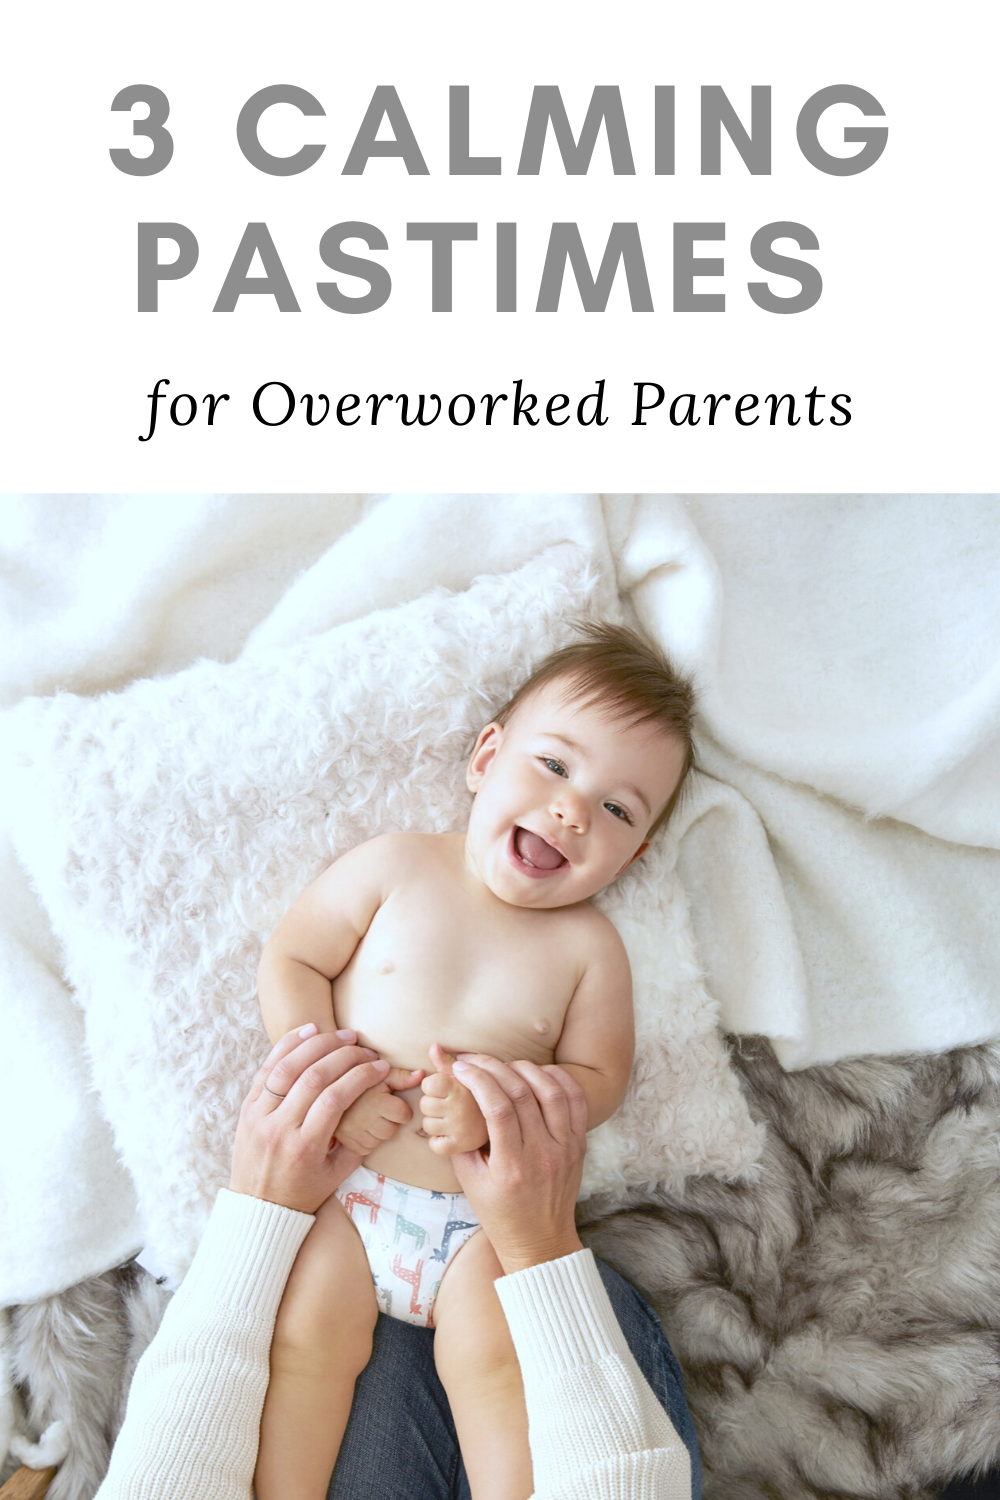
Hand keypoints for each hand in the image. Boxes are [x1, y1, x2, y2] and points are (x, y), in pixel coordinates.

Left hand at [229, 1024, 393, 1213]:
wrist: (257, 1208)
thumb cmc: (303, 1192)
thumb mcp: (337, 1174)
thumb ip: (358, 1140)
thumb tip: (383, 1103)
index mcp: (304, 1147)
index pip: (335, 1098)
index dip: (361, 1077)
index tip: (380, 1067)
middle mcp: (278, 1128)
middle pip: (313, 1077)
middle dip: (344, 1056)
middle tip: (365, 1048)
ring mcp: (259, 1115)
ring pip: (287, 1067)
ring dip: (317, 1044)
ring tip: (342, 1035)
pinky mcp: (247, 1107)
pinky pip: (267, 1069)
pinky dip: (287, 1046)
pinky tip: (308, 1031)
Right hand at [336, 1065, 423, 1154]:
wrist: (329, 1093)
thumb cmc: (361, 1084)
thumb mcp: (381, 1076)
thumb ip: (402, 1077)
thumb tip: (422, 1074)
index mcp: (376, 1101)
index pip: (404, 1115)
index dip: (401, 1109)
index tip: (390, 1102)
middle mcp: (364, 1119)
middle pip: (392, 1130)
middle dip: (388, 1121)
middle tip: (376, 1109)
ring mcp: (354, 1133)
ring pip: (380, 1140)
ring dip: (378, 1131)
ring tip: (367, 1116)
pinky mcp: (347, 1143)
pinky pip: (367, 1148)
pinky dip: (367, 1140)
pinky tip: (361, 1127)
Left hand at [420, 1044, 489, 1154]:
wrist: (507, 1124)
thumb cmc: (480, 1096)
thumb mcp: (466, 1076)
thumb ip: (447, 1062)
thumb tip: (433, 1046)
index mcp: (461, 1087)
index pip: (429, 1084)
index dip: (435, 1086)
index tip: (450, 1090)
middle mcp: (460, 1108)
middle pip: (425, 1105)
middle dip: (435, 1105)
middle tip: (455, 1107)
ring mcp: (460, 1129)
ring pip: (427, 1125)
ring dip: (437, 1124)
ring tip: (456, 1120)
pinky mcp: (460, 1147)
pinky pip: (435, 1145)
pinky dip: (440, 1142)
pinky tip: (454, 1136)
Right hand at [448, 1054, 587, 1273]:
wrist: (541, 1242)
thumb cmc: (500, 1215)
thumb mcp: (470, 1183)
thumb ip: (460, 1142)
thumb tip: (448, 1101)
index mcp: (512, 1166)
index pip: (497, 1108)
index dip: (478, 1080)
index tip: (461, 1068)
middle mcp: (543, 1154)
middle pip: (522, 1093)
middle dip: (494, 1067)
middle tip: (475, 1059)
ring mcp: (565, 1148)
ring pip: (551, 1091)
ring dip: (526, 1068)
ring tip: (504, 1064)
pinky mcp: (579, 1144)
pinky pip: (575, 1100)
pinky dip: (558, 1078)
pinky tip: (537, 1072)